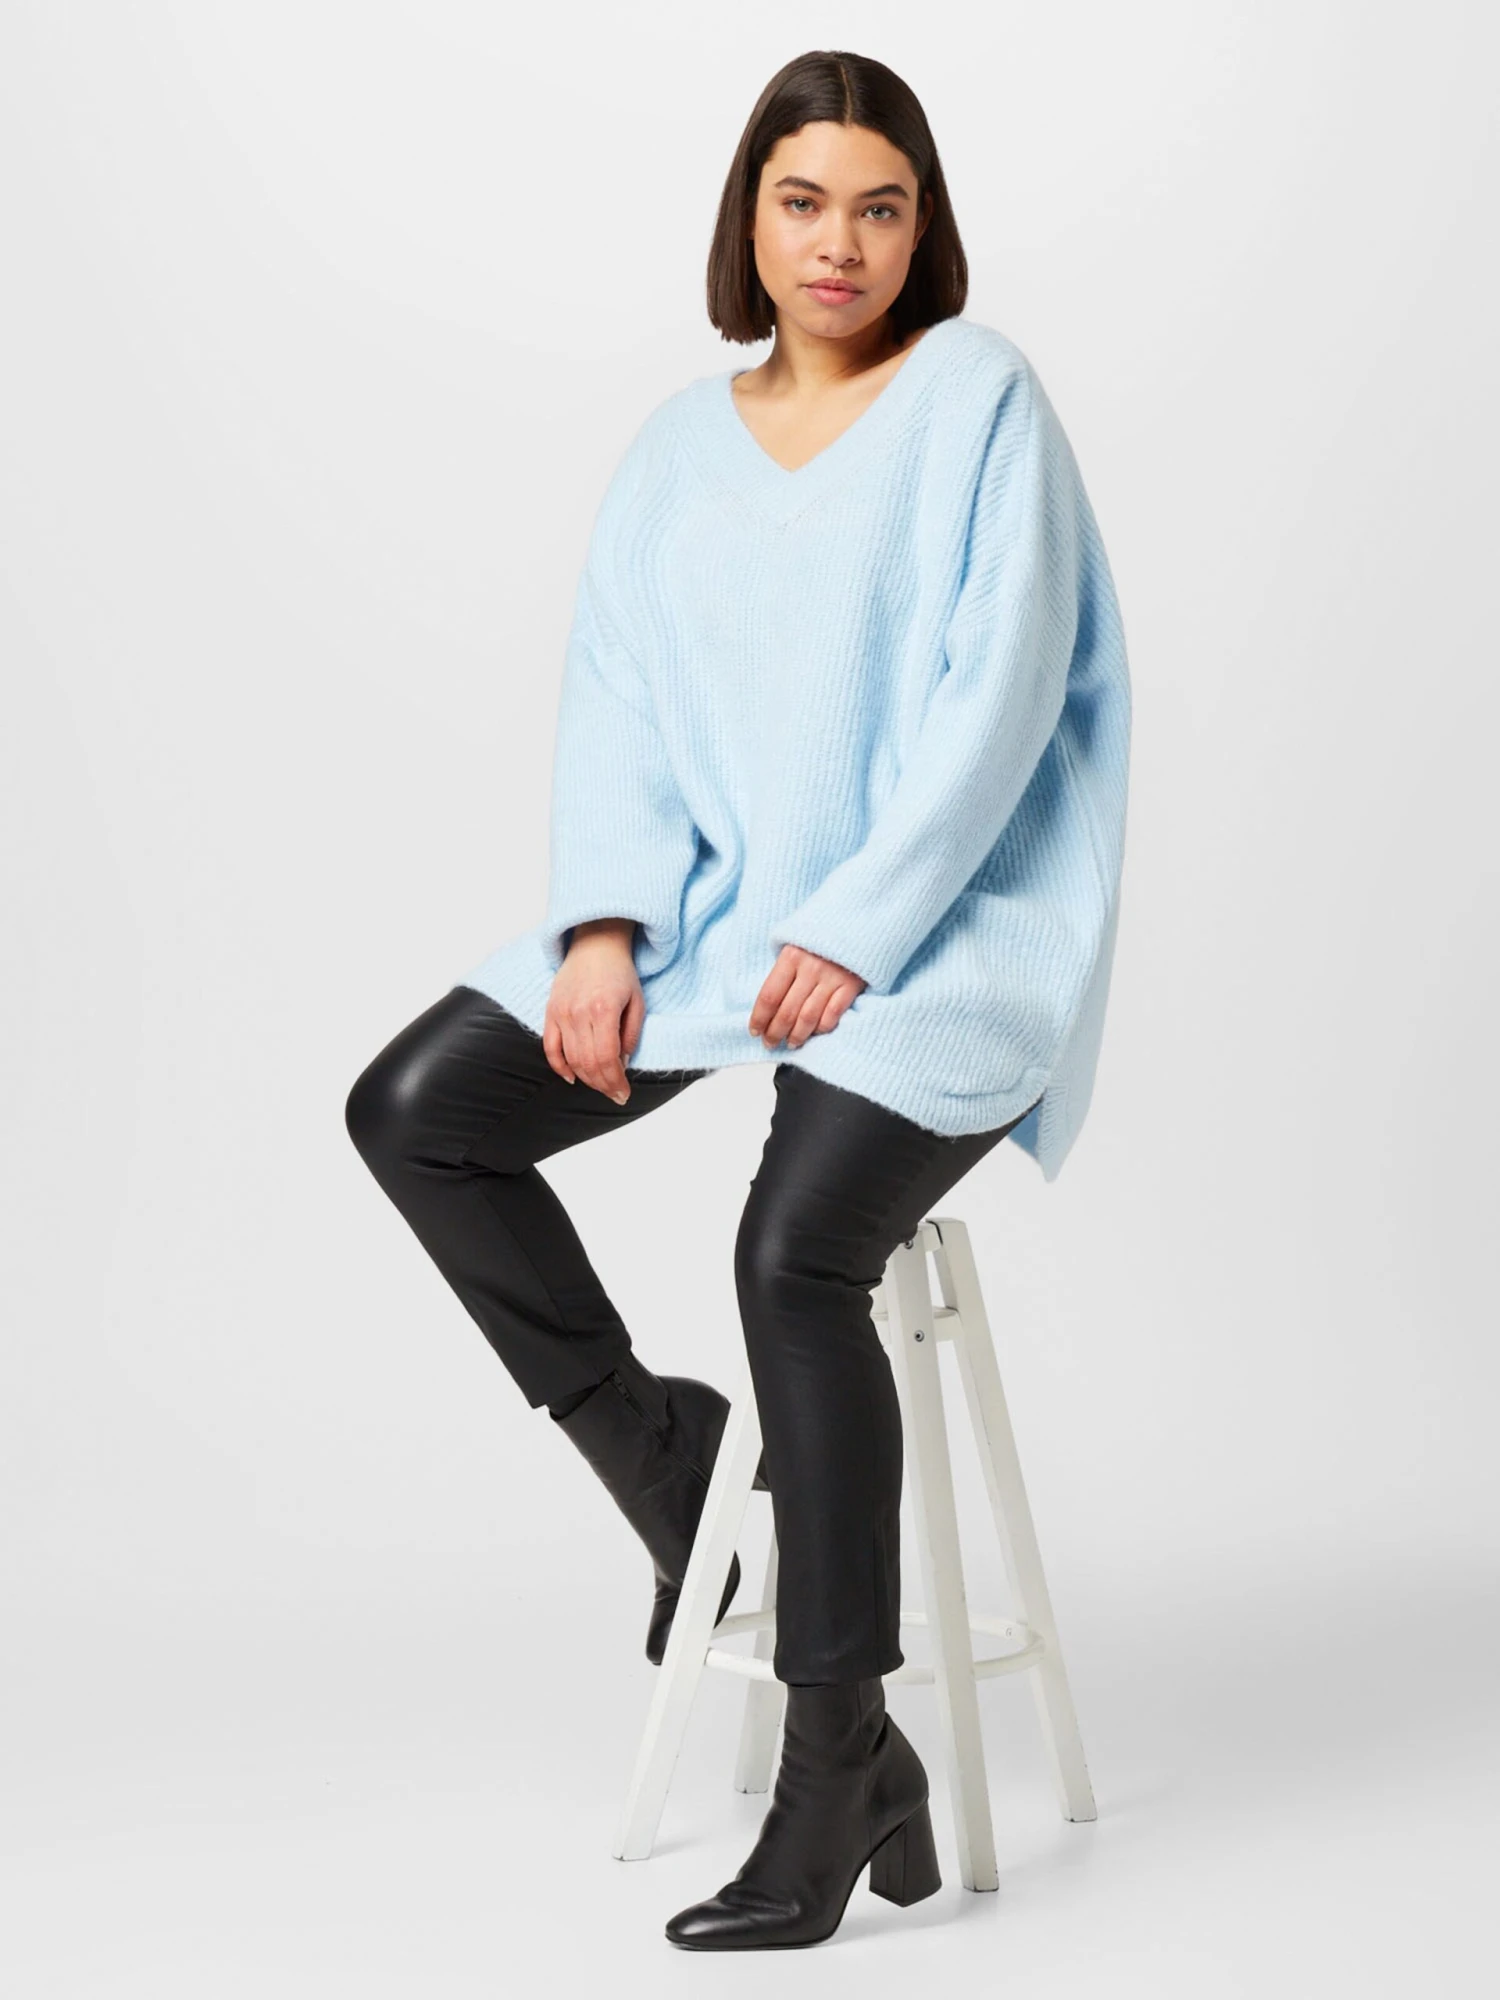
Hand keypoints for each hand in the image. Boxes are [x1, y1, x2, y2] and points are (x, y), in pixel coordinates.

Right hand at [544, 920, 643, 1103]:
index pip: (606, 1058)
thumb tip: (623, 1064)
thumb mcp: (637, 1001)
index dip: (615, 1081)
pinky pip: (550, 1047)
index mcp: (604, 1009)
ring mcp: (561, 1012)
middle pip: (587, 1063)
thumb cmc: (621, 972)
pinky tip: (571, 1078)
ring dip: (586, 1078)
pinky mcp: (551, 1011)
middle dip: (603, 1084)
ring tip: (600, 1086)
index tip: (623, 1093)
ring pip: (570, 1059)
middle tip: (615, 1094)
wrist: (595, 944)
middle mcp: (579, 1013)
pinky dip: (559, 1066)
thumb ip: (631, 1034)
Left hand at [748, 944, 865, 1049]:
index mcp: (790, 957)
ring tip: (791, 1043)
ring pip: (808, 1017)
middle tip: (770, 1043)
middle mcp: (810, 968)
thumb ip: (784, 970)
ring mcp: (832, 978)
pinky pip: (832, 1015)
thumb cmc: (822, 937)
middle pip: (787, 1011)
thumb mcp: (796, 944)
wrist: (858, 922)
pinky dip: (821, 1028)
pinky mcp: (851, 986)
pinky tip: (814, 1033)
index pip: (769, 996)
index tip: (755, 1031)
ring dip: (797, 1035)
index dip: (759, 1018)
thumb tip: (768, 1005)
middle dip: (775, 1032)